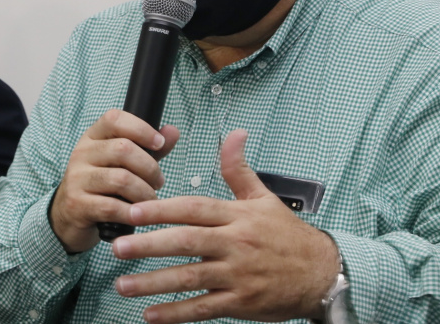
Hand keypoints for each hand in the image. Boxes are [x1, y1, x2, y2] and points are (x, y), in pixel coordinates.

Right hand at [50, 109, 179, 253]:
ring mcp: (77, 178)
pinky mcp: (77, 204)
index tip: (159, 143)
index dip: (141, 128)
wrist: (67, 216)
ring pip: (121, 179)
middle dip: (149, 168)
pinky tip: (137, 215)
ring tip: (150, 199)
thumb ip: (148, 149)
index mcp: (93, 137)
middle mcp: (81, 153)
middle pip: (123, 149)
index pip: (114, 119)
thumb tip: (172, 132)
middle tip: (158, 181)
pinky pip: (112, 207)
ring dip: (144, 192)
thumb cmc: (102, 186)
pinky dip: (131, 212)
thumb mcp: (121, 163)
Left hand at [111, 129, 338, 322]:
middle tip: (118, 247)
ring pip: (190, 278)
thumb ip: (239, 169)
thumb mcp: (264, 197)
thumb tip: (233, 134)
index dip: (162, 209)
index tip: (133, 210)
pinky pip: (204, 308)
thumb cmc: (287, 234)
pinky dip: (176, 314)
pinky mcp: (240, 303)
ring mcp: (237, 275)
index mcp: (237, 216)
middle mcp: (235, 244)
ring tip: (122, 284)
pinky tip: (149, 315)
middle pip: (186, 242)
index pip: (194, 209)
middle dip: (149, 245)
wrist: (321, 273)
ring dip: (153, 283)